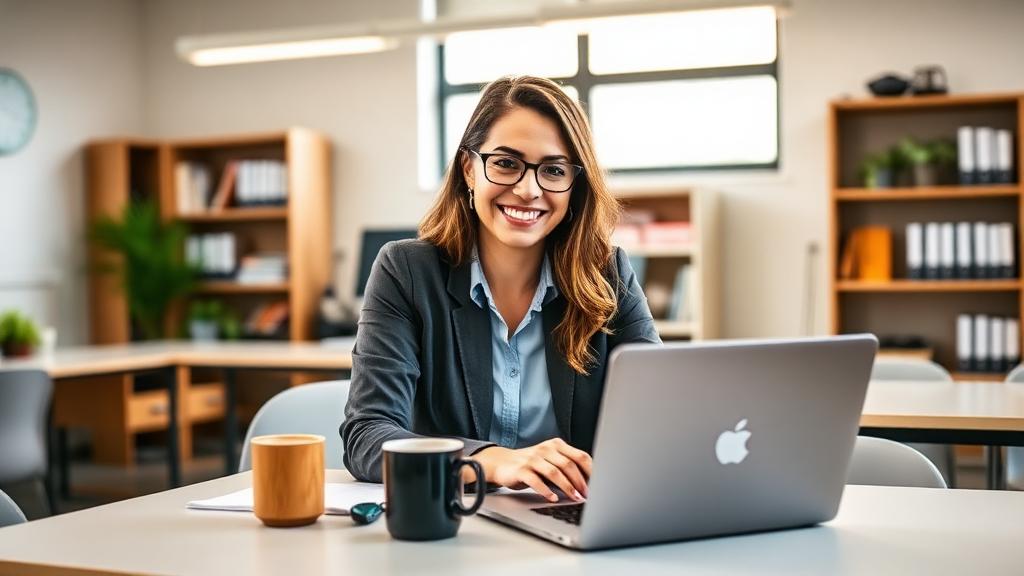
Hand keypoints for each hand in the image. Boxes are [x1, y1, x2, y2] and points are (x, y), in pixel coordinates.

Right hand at [468, 438, 591, 502]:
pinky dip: (547, 491)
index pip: (580, 456)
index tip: (598, 485)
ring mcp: (533, 458)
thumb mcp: (549, 460)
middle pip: (569, 465)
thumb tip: (588, 483)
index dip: (591, 471)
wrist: (501, 463)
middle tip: (587, 495)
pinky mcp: (521, 469)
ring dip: (567, 487)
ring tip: (574, 498)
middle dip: (581, 482)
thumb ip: (566, 466)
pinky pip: (537, 481)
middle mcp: (546, 449)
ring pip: (555, 472)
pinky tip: (553, 498)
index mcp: (556, 445)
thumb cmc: (530, 464)